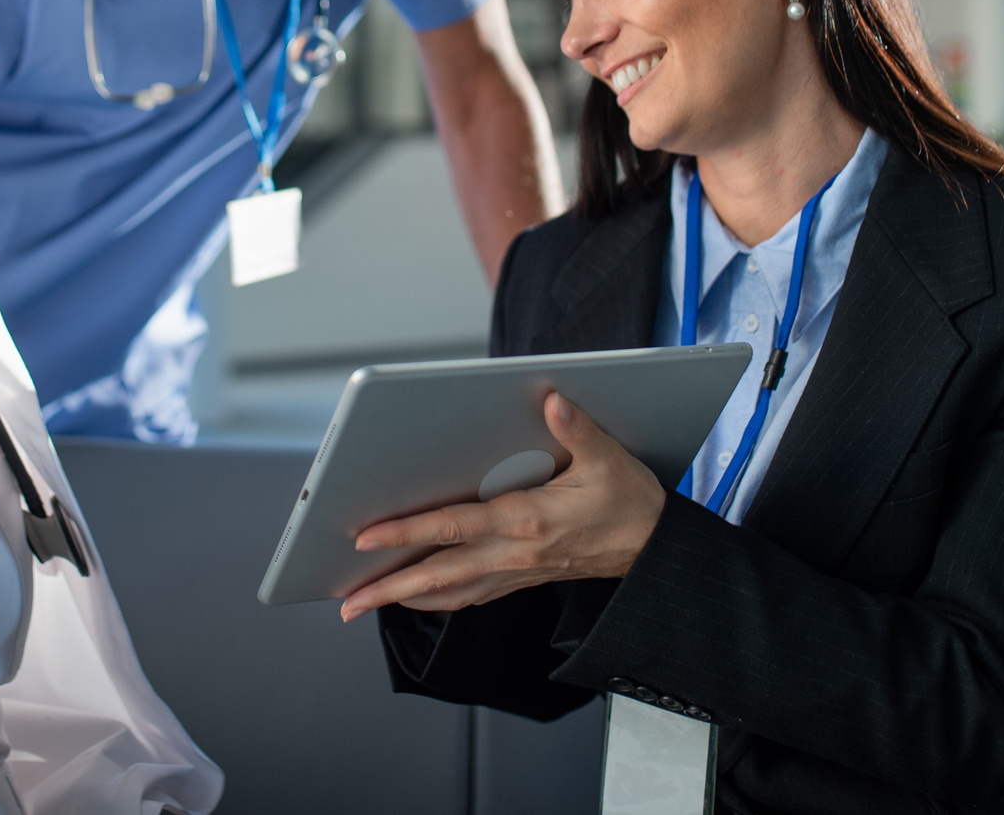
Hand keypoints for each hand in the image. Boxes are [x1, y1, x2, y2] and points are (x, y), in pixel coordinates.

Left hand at [338, 391, 667, 622]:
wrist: (656, 549)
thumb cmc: (630, 503)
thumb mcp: (609, 459)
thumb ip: (577, 429)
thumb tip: (551, 400)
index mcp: (527, 519)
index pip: (454, 527)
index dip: (408, 532)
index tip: (367, 538)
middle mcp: (514, 552)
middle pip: (440, 573)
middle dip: (390, 587)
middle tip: (347, 601)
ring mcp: (517, 570)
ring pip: (450, 591)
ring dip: (406, 598)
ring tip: (366, 603)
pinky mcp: (523, 578)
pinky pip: (471, 595)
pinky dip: (438, 598)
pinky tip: (418, 597)